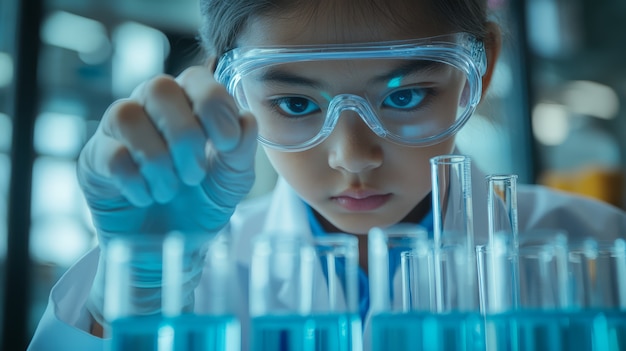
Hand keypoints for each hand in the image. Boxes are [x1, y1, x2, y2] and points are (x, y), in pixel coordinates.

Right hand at [78, 66, 256, 325]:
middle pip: (159, 88)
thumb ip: (241, 150)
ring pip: (127, 115)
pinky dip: (136, 182)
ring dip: (158, 160)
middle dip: (185, 135)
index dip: (214, 106)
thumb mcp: (232, 180)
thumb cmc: (201, 202)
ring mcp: (118, 130)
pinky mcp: (95, 159)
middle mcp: (150, 106)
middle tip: (195, 175)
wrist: (168, 246)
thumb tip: (248, 120)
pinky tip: (146, 197)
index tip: (227, 144)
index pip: (197, 79)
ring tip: (169, 190)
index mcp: (189, 103)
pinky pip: (110, 155)